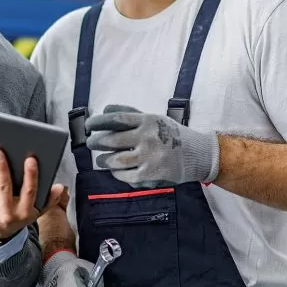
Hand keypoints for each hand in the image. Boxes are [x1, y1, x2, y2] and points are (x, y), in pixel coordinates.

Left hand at [0, 149, 63, 240]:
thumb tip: (60, 187)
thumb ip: (49, 200)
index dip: (31, 175)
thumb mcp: (36, 213)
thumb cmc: (18, 219)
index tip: (31, 159)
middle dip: (1, 168)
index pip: (29, 191)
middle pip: (5, 187)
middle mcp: (7, 211)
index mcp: (24, 210)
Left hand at [85, 104, 218, 186]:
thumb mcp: (154, 118)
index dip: (97, 122)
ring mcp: (148, 157)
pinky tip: (116, 171)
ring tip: (101, 159)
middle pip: (111, 140)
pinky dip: (117, 174)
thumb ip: (130, 113)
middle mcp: (147, 137)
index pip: (115, 119)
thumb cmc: (172, 135)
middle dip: (96, 142)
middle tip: (91, 143)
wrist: (198, 155)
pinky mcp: (150, 174)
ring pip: (115, 160)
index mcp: (147, 120)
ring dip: (103, 160)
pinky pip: (125, 176)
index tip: (88, 126)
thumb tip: (106, 109)